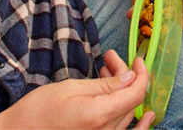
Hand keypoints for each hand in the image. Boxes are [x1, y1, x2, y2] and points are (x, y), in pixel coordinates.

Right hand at [0, 54, 153, 129]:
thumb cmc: (37, 111)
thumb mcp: (70, 88)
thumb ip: (104, 85)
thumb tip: (130, 77)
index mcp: (97, 115)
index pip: (134, 93)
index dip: (141, 74)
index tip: (138, 60)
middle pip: (130, 102)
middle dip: (126, 77)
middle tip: (110, 60)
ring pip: (126, 115)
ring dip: (124, 93)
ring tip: (107, 74)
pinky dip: (136, 123)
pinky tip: (145, 115)